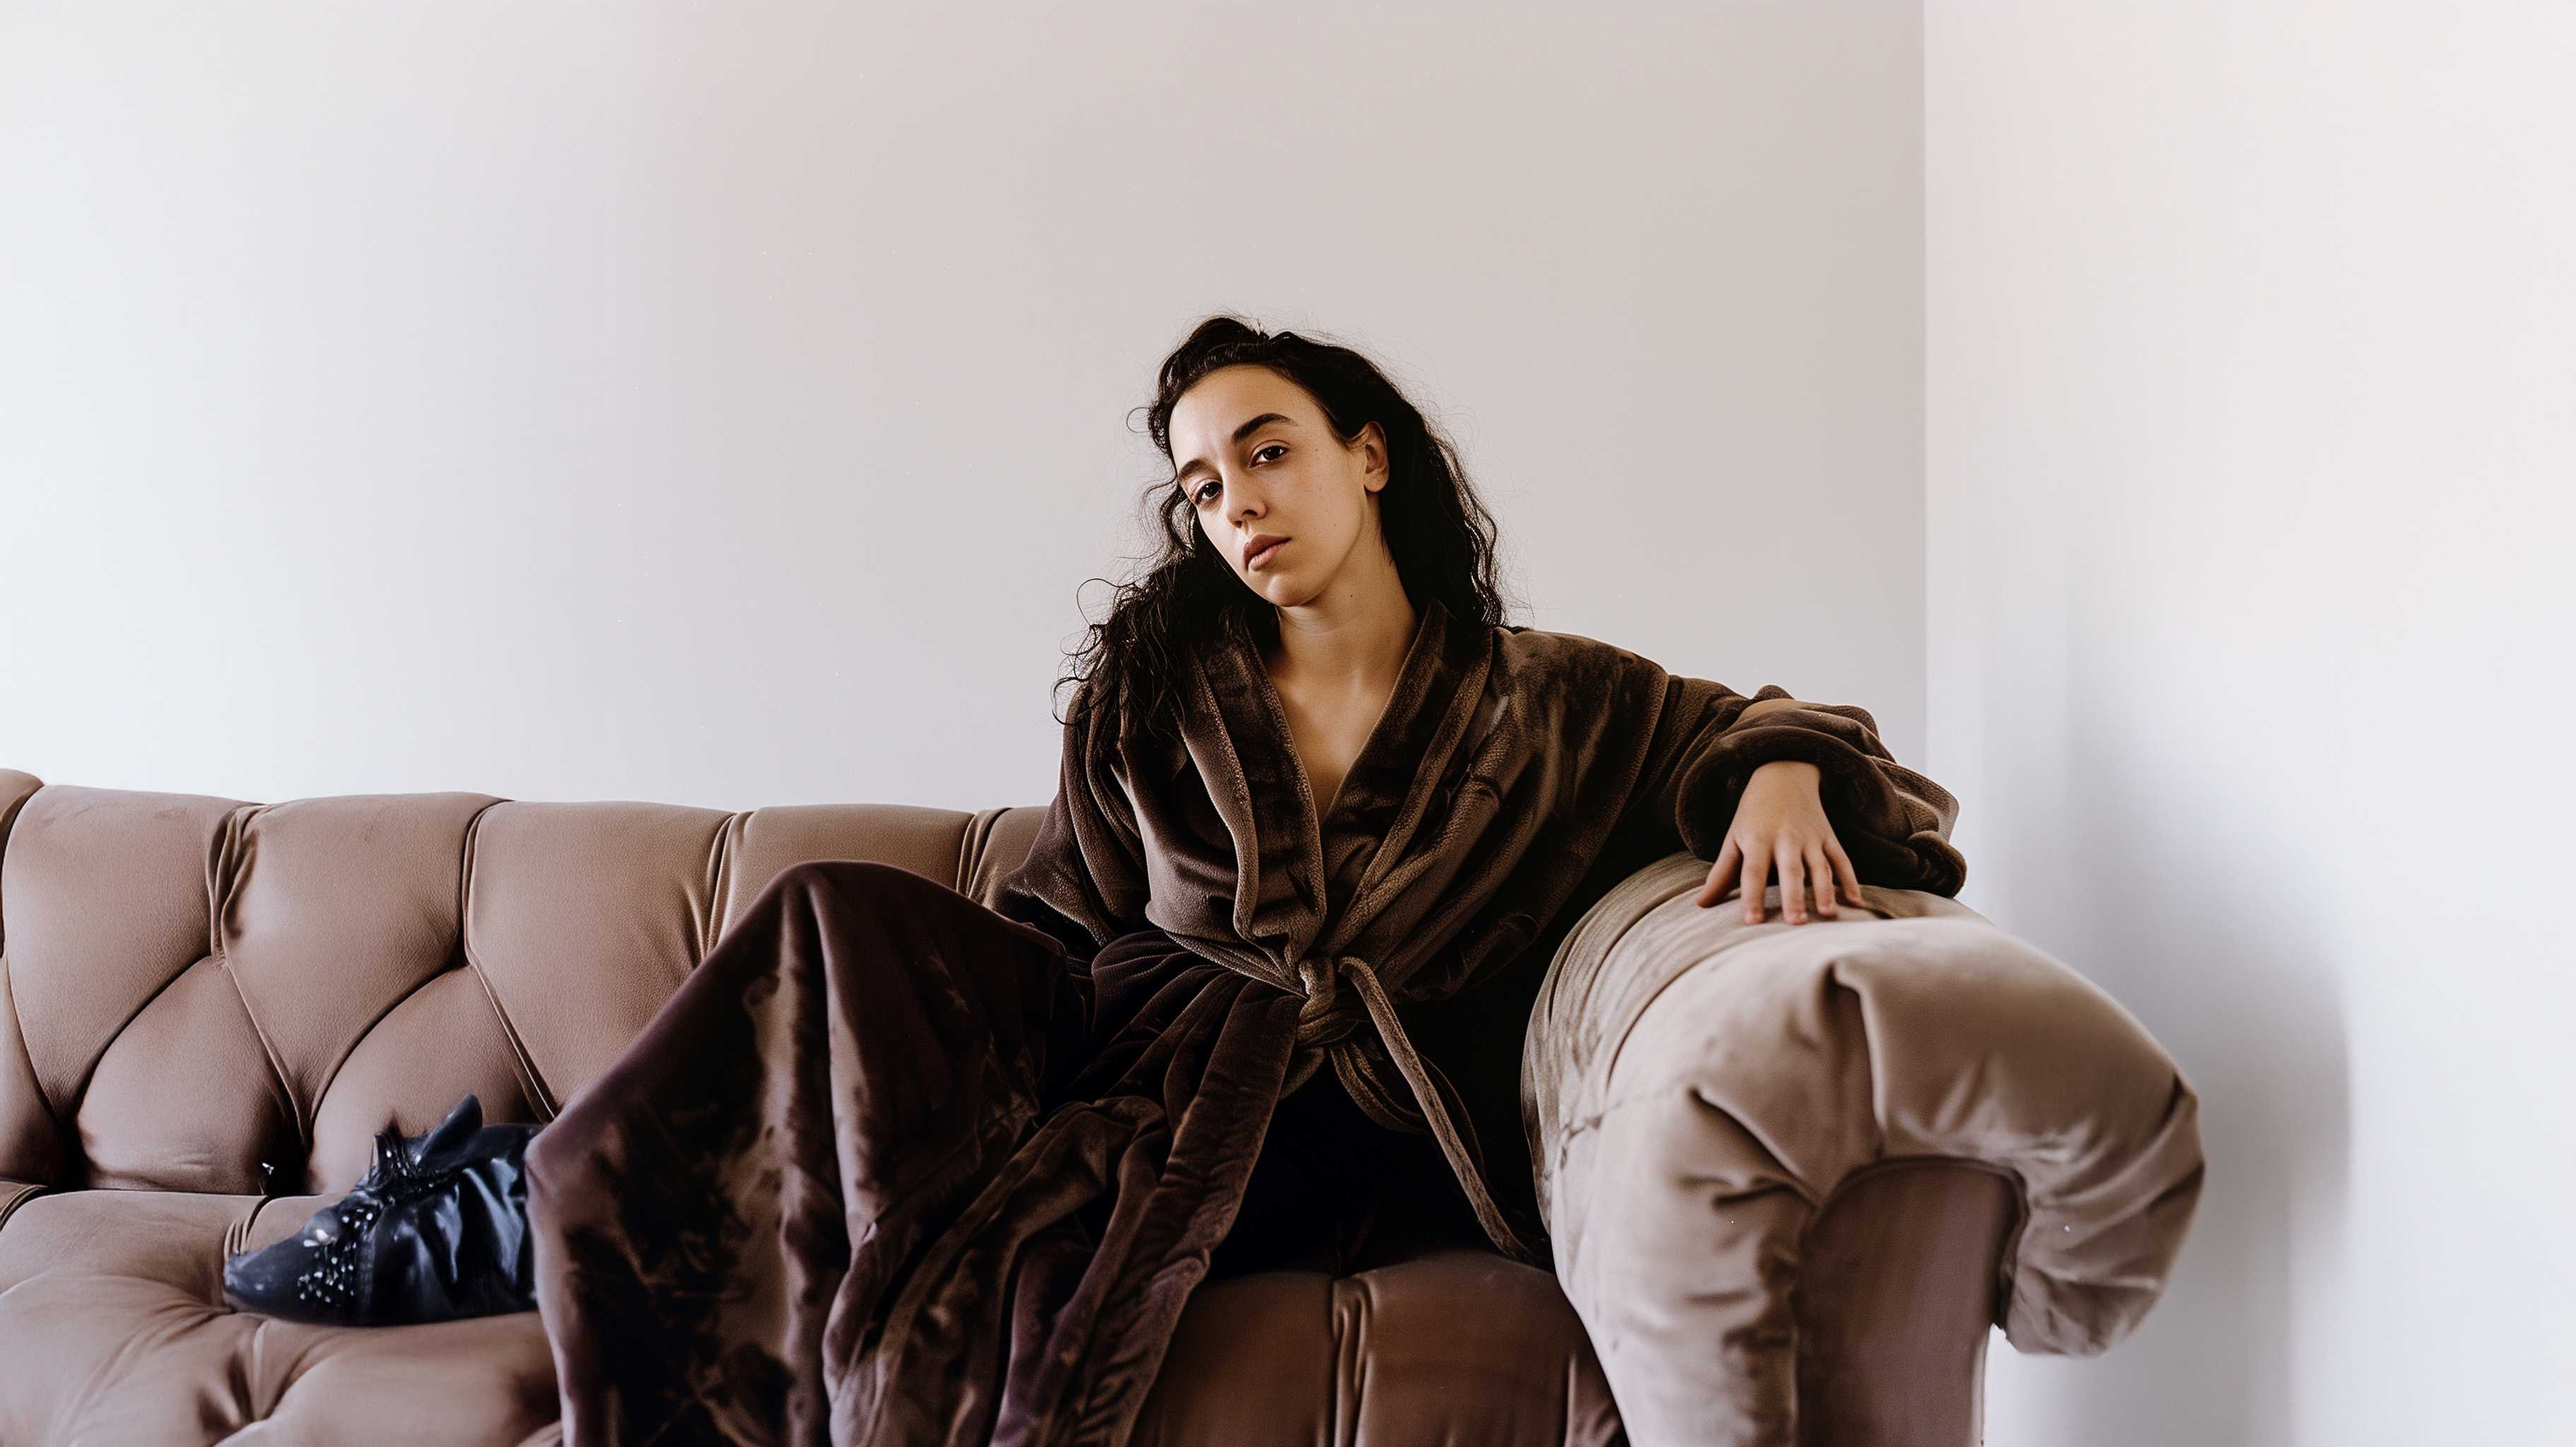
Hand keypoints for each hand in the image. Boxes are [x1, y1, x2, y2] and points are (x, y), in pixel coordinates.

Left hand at [1693, 760, 1863, 923]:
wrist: (1782, 774)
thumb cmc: (1752, 815)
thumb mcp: (1733, 839)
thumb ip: (1720, 874)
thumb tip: (1701, 906)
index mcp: (1757, 840)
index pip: (1753, 872)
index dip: (1752, 896)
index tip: (1752, 922)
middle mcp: (1785, 839)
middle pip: (1790, 870)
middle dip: (1794, 895)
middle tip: (1796, 922)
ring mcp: (1810, 837)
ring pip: (1820, 866)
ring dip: (1826, 890)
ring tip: (1828, 915)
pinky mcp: (1829, 836)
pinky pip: (1842, 859)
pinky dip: (1851, 880)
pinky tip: (1856, 902)